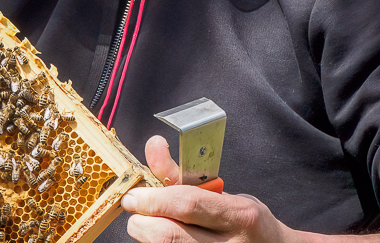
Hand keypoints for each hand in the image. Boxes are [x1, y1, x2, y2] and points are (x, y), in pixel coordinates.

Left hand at [120, 135, 303, 242]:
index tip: (133, 196)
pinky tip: (163, 239)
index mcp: (240, 215)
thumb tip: (153, 145)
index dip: (152, 199)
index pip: (185, 205)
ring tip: (153, 225)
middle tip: (137, 213)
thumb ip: (182, 174)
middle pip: (167, 236)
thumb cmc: (245, 221)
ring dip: (147, 236)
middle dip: (141, 222)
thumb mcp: (223, 194)